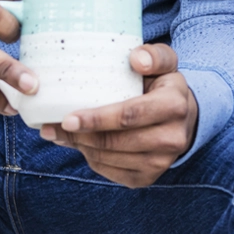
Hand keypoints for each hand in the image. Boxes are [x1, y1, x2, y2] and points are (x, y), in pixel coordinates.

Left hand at [41, 44, 197, 187]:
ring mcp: (161, 162)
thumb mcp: (164, 63)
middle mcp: (172, 139)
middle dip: (77, 136)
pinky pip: (109, 171)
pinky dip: (90, 158)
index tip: (67, 118)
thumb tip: (136, 59)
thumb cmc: (163, 86)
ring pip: (108, 158)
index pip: (129, 116)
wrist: (183, 119)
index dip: (96, 119)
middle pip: (114, 141)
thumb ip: (154, 55)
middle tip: (50, 128)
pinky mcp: (148, 178)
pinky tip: (80, 144)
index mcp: (174, 107)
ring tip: (59, 134)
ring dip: (79, 147)